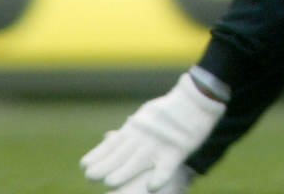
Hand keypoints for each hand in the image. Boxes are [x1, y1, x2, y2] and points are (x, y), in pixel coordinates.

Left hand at [81, 72, 224, 192]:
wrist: (199, 98)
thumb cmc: (171, 109)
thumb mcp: (146, 117)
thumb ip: (130, 130)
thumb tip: (109, 138)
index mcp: (137, 128)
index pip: (114, 144)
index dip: (99, 155)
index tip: (84, 165)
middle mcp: (145, 136)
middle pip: (123, 153)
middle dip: (106, 165)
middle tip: (89, 176)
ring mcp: (160, 143)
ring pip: (140, 159)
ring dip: (125, 171)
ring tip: (109, 182)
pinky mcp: (178, 149)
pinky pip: (168, 166)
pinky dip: (160, 176)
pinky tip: (152, 187)